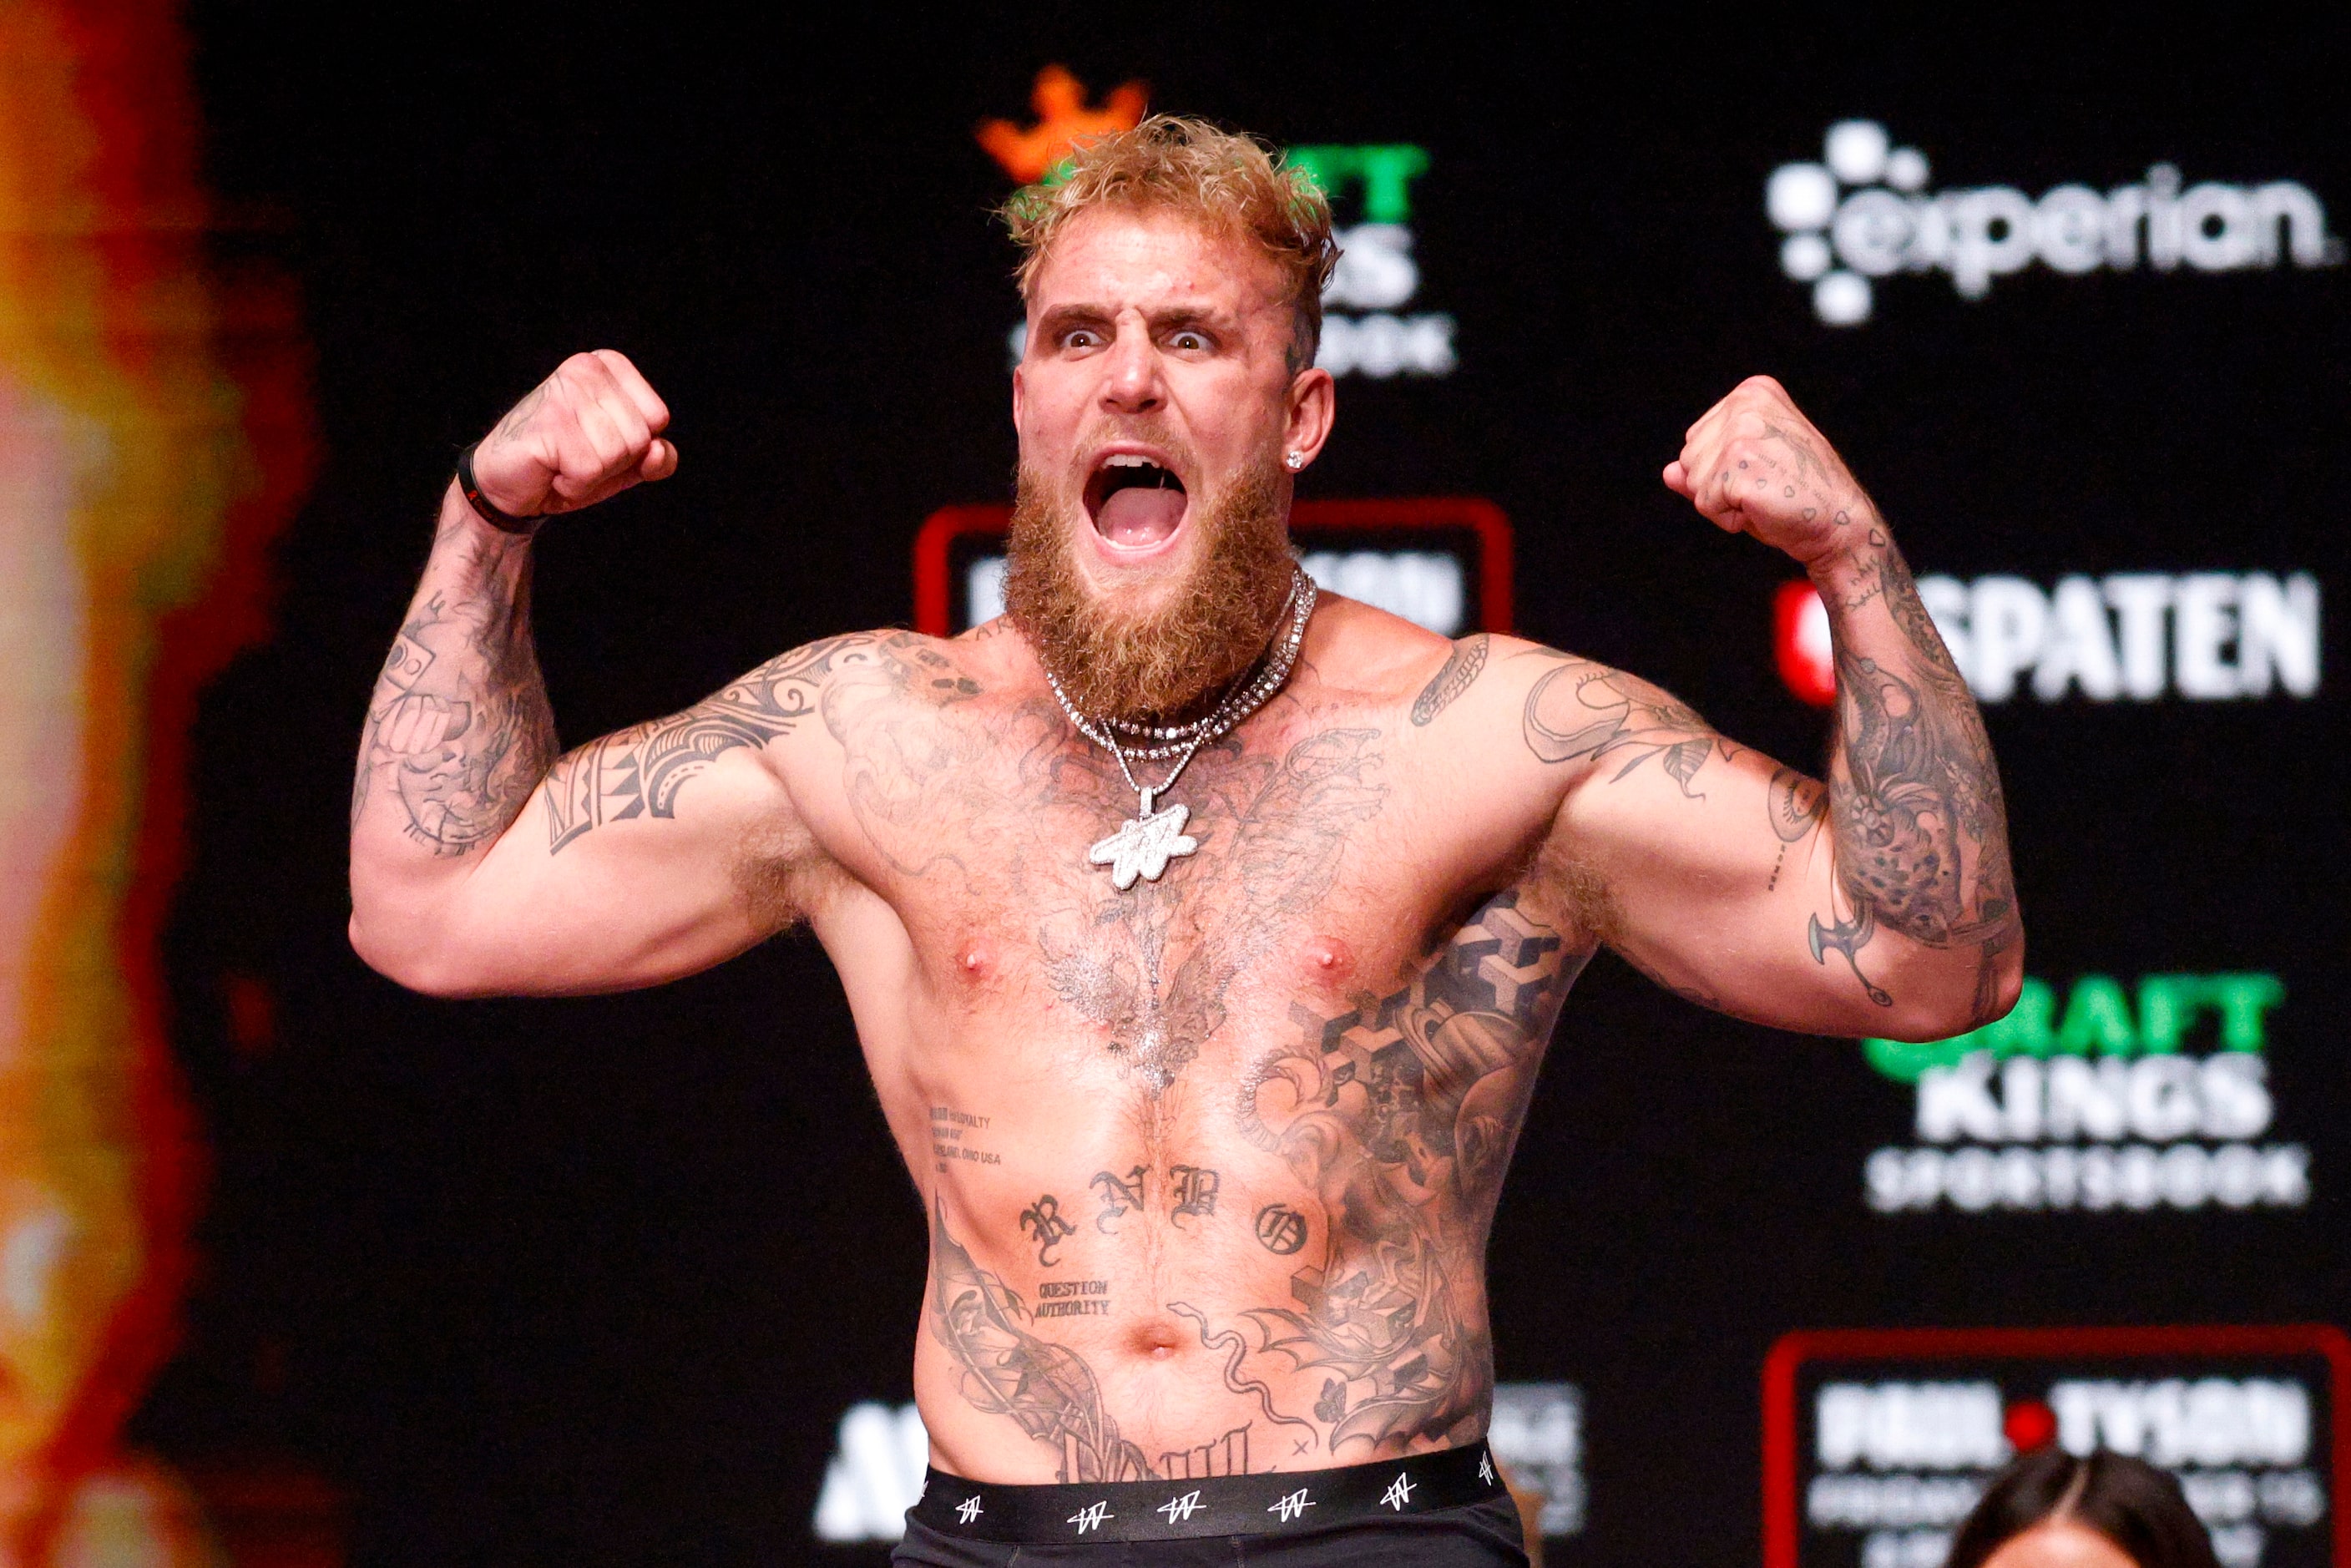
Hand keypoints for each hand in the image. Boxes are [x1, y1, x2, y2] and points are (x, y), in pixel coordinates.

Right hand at [468, 350, 675, 518]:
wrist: (508, 484)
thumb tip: (658, 450)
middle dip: (613, 464)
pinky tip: (550, 470)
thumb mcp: (624, 463)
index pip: (657, 417)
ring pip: (617, 454)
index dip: (634, 448)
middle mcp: (586, 369)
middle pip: (639, 437)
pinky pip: (589, 469)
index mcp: (609, 367)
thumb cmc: (566, 465)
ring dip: (591, 476)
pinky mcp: (549, 421)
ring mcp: (565, 391)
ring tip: (562, 462)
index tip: (598, 445)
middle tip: (576, 456)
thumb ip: (655, 458)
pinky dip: (573, 484)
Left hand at [1662, 376, 1871, 569]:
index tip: (1766, 470)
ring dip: (1723, 503)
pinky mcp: (1739, 464)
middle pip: (1688, 458)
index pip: (1696, 439)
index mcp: (1751, 393)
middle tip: (1765, 487)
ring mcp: (1742, 432)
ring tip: (1765, 496)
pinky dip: (1728, 518)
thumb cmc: (1798, 495)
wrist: (1839, 521)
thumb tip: (1668, 472)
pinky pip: (1704, 504)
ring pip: (1692, 482)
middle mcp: (1746, 404)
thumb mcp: (1748, 471)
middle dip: (1718, 485)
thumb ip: (1706, 466)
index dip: (1723, 469)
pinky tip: (1763, 509)